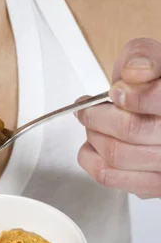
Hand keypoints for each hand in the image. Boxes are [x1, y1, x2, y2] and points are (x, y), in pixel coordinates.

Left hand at [77, 38, 160, 198]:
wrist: (158, 112)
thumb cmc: (155, 87)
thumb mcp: (154, 60)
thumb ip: (143, 56)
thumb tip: (133, 73)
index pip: (157, 99)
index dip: (128, 95)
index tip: (114, 91)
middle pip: (131, 129)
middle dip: (99, 116)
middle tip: (89, 110)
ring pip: (117, 155)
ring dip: (94, 136)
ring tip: (92, 125)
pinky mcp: (152, 186)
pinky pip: (109, 176)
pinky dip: (90, 158)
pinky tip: (93, 144)